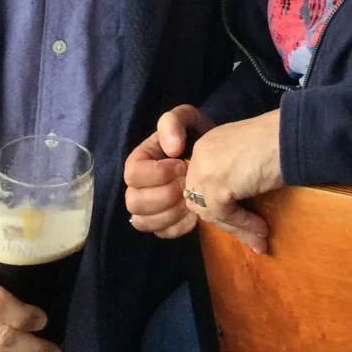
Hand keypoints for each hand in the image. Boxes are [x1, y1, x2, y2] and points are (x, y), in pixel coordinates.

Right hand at [124, 105, 214, 239]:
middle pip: (134, 202)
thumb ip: (174, 122)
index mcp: (140, 159)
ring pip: (143, 222)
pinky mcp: (163, 223)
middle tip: (188, 185)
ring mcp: (149, 207)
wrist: (219, 158)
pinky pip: (161, 233)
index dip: (157, 173)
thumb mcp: (187, 118)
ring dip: (170, 213)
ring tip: (191, 201)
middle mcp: (138, 185)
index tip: (182, 165)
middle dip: (165, 196)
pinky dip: (178, 227)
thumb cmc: (199, 136)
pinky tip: (194, 215)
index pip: (132, 174)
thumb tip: (171, 149)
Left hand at [182, 110, 283, 254]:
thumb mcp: (247, 158)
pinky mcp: (214, 185)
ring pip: (211, 211)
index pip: (202, 185)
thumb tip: (235, 208)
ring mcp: (204, 169)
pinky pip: (224, 215)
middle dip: (227, 222)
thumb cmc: (278, 141)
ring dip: (237, 228)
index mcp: (208, 145)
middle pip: (202, 200)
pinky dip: (243, 225)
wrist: (289, 134)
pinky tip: (262, 229)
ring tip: (260, 239)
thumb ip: (233, 174)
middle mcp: (201, 155)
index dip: (220, 206)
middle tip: (252, 235)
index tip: (241, 221)